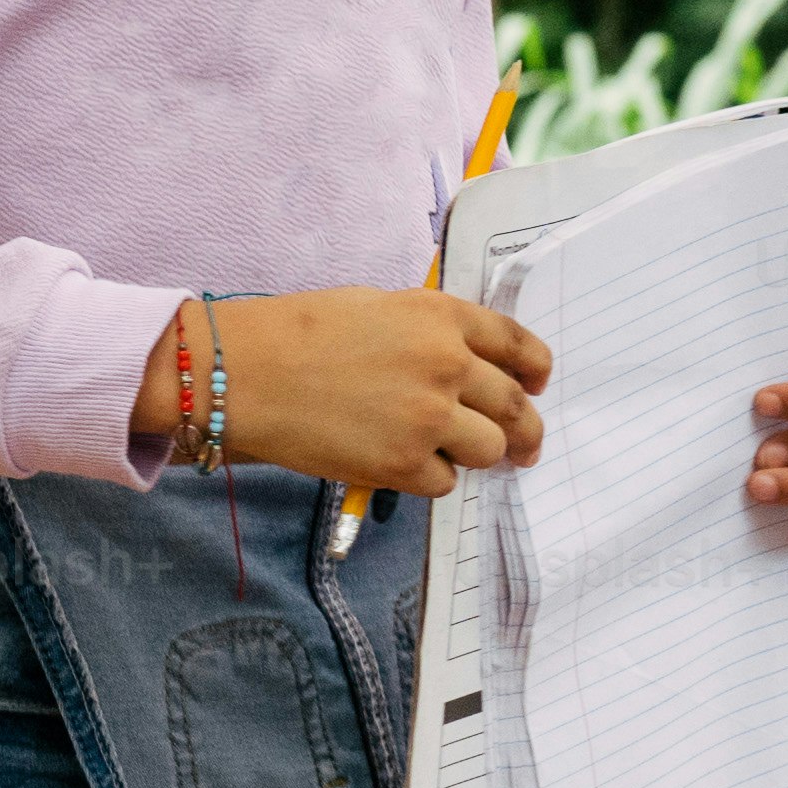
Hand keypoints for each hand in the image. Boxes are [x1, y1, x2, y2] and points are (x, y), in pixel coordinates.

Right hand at [135, 288, 549, 497]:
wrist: (248, 373)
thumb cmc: (300, 331)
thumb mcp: (378, 306)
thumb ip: (430, 331)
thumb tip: (464, 366)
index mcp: (443, 317)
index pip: (517, 343)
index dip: (536, 368)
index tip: (539, 384)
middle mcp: (448, 364)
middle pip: (516, 405)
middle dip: (525, 430)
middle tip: (523, 446)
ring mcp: (430, 417)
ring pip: (490, 449)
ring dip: (477, 454)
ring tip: (451, 454)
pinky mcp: (405, 464)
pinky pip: (445, 481)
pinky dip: (431, 476)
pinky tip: (403, 463)